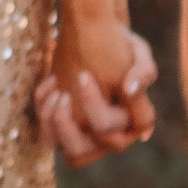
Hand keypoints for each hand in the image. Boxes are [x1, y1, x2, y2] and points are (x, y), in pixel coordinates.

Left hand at [51, 4, 159, 155]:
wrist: (91, 33)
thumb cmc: (119, 44)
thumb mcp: (139, 50)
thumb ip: (144, 71)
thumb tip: (131, 91)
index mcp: (133, 123)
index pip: (114, 135)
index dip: (95, 108)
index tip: (84, 76)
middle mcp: (111, 136)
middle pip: (86, 151)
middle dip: (70, 123)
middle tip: (64, 93)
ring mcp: (87, 136)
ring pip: (67, 154)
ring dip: (55, 124)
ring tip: (57, 91)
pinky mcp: (64, 129)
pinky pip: (49, 138)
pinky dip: (43, 111)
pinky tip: (51, 82)